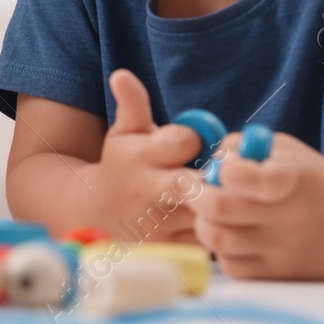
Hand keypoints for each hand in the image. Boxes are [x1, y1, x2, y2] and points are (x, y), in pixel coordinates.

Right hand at [84, 70, 209, 242]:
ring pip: (212, 212)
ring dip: (224, 201)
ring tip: (224, 192)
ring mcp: (162, 226)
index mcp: (138, 157)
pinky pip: (214, 237)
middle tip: (219, 172)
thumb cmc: (122, 166)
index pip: (183, 140)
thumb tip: (122, 74)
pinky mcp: (176, 249)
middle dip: (215, 175)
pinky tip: (219, 217)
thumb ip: (132, 104)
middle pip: (198, 182)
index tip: (196, 143)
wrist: (98, 215)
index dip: (197, 139)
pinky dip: (222, 227)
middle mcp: (149, 192)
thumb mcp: (123, 133)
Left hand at [190, 131, 323, 278]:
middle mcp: (289, 217)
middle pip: (217, 208)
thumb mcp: (286, 150)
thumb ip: (243, 146)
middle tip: (198, 187)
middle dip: (197, 194)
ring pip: (217, 239)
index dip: (224, 168)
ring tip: (215, 211)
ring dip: (205, 221)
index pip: (245, 176)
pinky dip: (223, 249)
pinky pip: (231, 265)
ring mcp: (284, 250)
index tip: (225, 167)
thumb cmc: (315, 181)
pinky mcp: (281, 274)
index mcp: (292, 179)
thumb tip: (207, 161)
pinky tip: (234, 234)